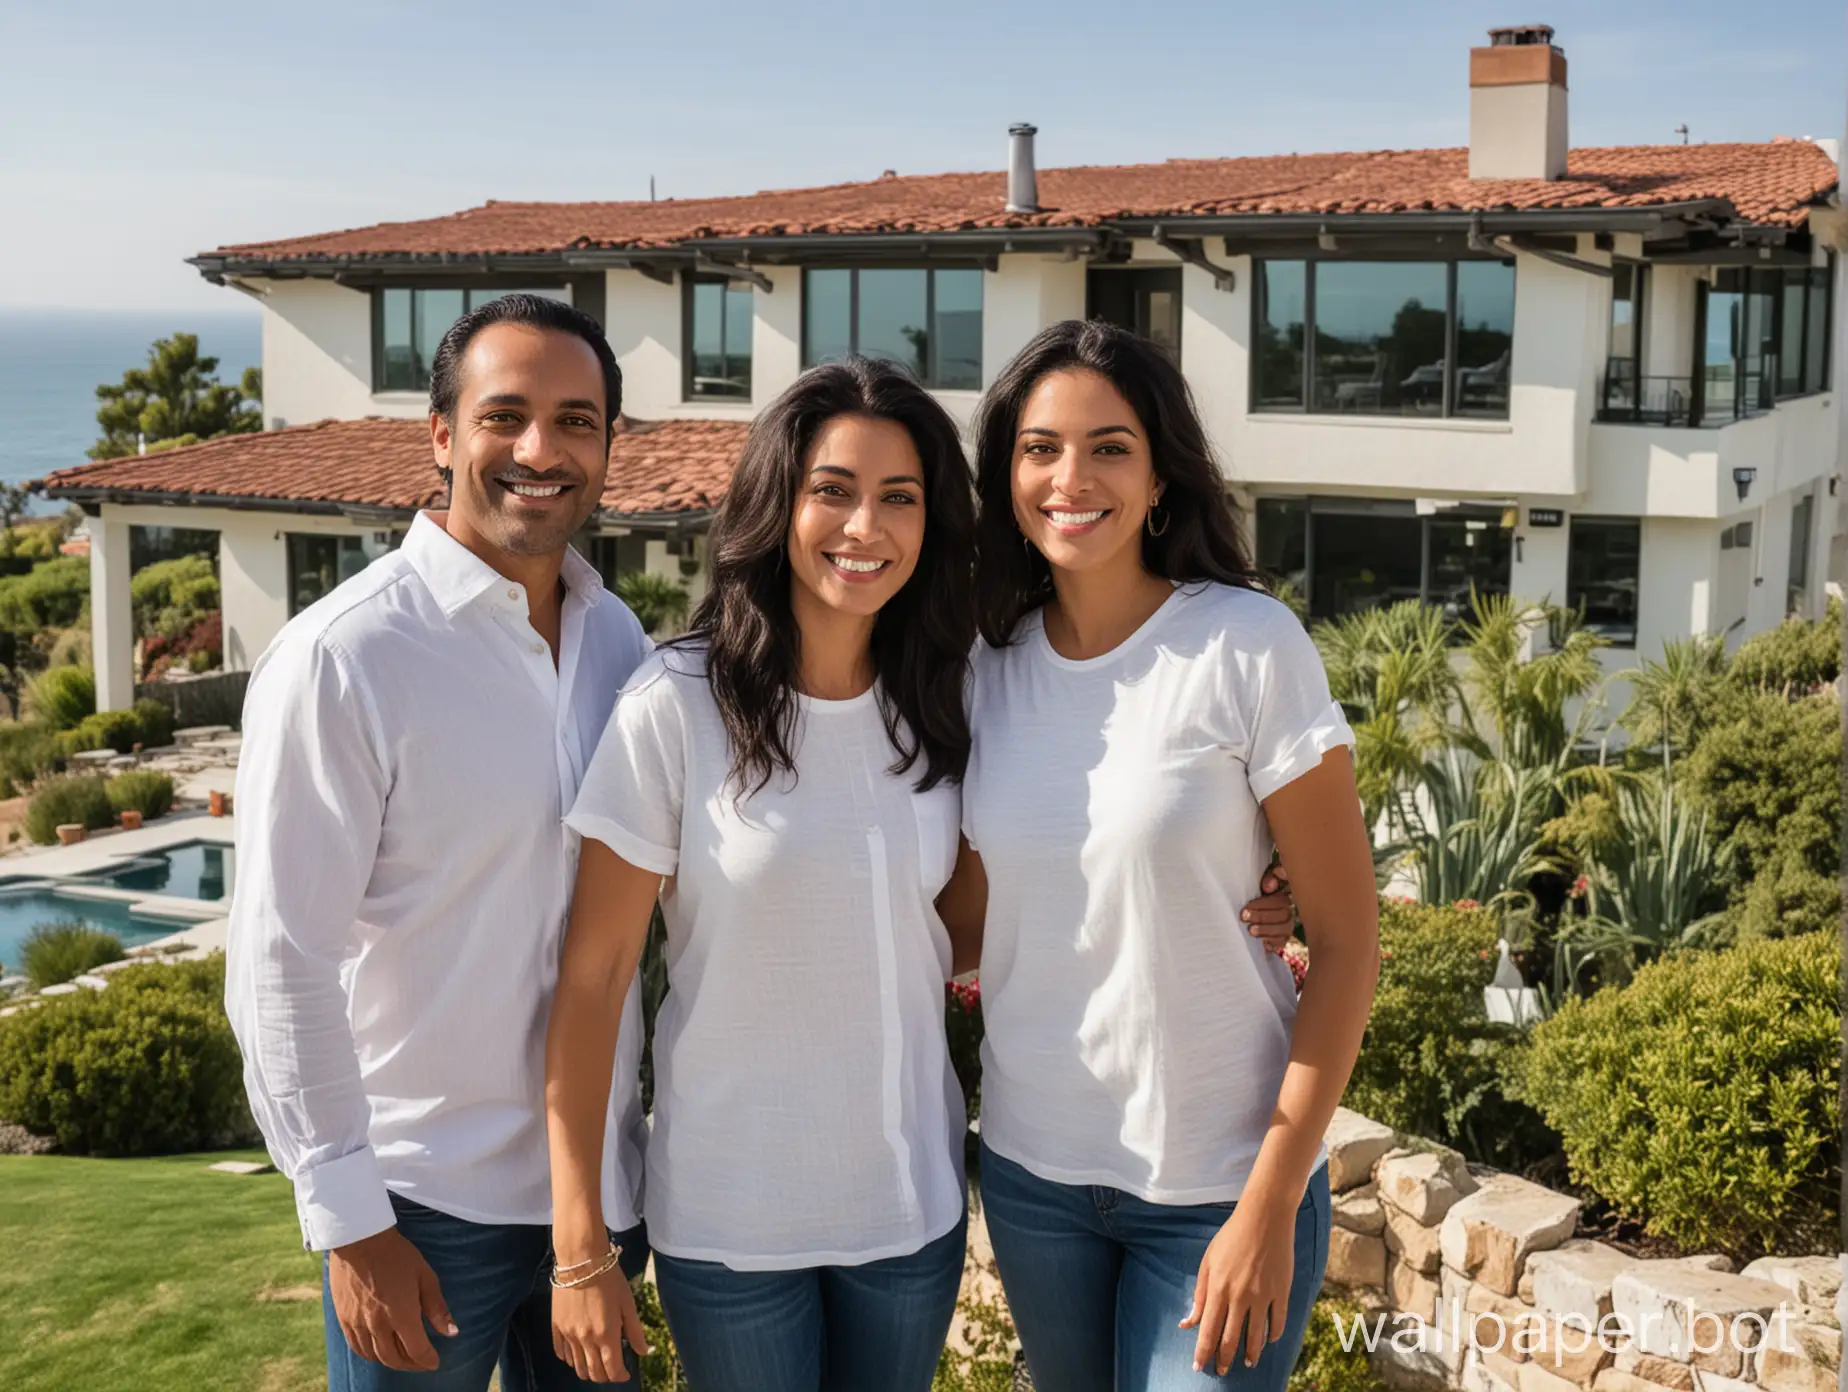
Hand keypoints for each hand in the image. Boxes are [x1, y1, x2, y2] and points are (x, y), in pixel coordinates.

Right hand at [327, 1227, 455, 1371]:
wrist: (359, 1239)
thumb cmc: (397, 1254)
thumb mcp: (425, 1276)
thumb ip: (437, 1307)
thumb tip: (451, 1332)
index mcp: (402, 1314)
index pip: (417, 1350)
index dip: (428, 1360)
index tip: (435, 1361)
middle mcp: (378, 1324)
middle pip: (395, 1358)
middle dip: (411, 1364)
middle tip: (421, 1362)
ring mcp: (358, 1323)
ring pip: (375, 1356)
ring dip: (391, 1362)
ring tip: (403, 1358)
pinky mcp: (343, 1319)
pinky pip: (357, 1347)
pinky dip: (370, 1354)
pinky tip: (378, 1350)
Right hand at [553, 1265, 649, 1382]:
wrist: (581, 1260)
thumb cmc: (609, 1279)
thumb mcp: (628, 1303)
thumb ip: (635, 1331)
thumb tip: (642, 1352)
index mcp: (606, 1334)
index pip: (613, 1370)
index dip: (621, 1376)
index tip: (626, 1373)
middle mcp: (586, 1339)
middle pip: (594, 1373)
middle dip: (605, 1376)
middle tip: (612, 1369)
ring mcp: (569, 1335)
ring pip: (577, 1367)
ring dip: (588, 1370)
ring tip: (597, 1362)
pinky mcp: (556, 1327)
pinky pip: (562, 1353)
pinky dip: (571, 1359)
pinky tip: (579, 1352)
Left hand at [1180, 1187, 1298, 1375]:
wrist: (1264, 1217)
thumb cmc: (1232, 1237)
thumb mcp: (1208, 1261)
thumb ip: (1199, 1294)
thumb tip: (1188, 1322)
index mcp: (1218, 1288)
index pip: (1208, 1330)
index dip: (1203, 1352)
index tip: (1200, 1367)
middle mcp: (1239, 1296)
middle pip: (1230, 1338)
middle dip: (1224, 1359)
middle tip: (1222, 1370)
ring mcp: (1262, 1295)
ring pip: (1256, 1336)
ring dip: (1251, 1354)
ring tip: (1248, 1363)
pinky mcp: (1281, 1292)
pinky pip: (1278, 1322)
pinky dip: (1273, 1335)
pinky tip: (1268, 1341)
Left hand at [1240, 863, 1295, 953]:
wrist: (1268, 907)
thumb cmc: (1266, 892)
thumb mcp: (1269, 881)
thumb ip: (1270, 878)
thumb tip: (1268, 887)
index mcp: (1288, 895)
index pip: (1280, 900)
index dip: (1263, 904)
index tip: (1246, 907)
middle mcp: (1293, 911)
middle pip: (1283, 916)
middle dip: (1262, 917)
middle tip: (1244, 917)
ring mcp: (1291, 925)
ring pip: (1285, 931)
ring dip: (1266, 931)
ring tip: (1250, 930)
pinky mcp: (1286, 938)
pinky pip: (1284, 943)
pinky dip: (1274, 944)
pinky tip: (1264, 944)